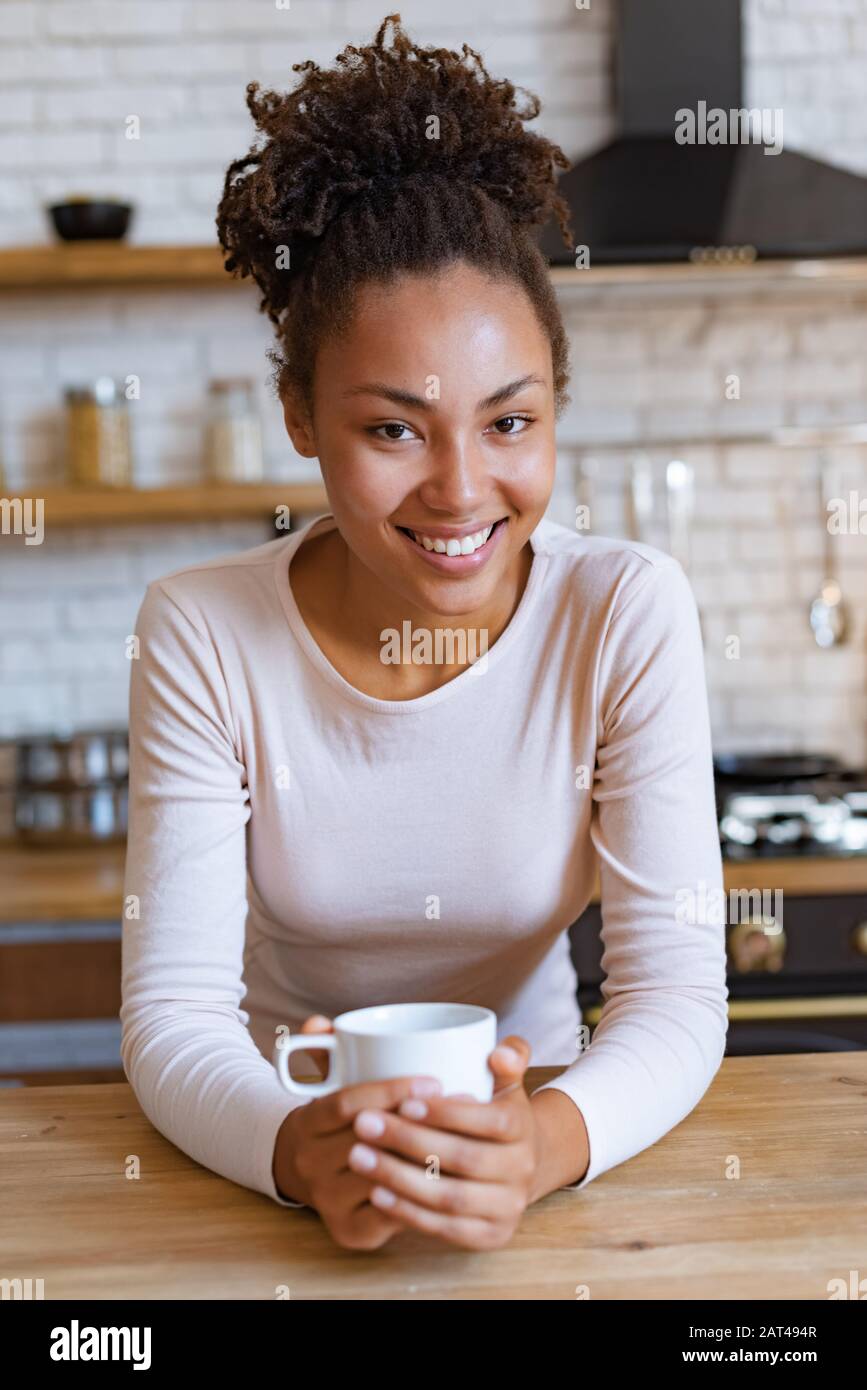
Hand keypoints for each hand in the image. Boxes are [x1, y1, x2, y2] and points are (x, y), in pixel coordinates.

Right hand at [272, 1015, 444, 1250]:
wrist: (315, 1171)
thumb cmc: (338, 1118)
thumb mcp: (330, 1080)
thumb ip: (328, 1047)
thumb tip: (318, 1022)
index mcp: (306, 1122)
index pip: (347, 1103)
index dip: (391, 1091)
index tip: (433, 1080)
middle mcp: (309, 1163)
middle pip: (369, 1141)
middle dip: (420, 1122)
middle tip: (467, 1101)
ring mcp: (327, 1200)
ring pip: (383, 1177)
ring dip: (428, 1156)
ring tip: (470, 1134)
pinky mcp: (349, 1232)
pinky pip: (390, 1214)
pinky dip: (422, 1194)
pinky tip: (452, 1174)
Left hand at [344, 1034, 539, 1249]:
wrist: (516, 1167)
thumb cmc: (495, 1117)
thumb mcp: (506, 1084)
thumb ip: (509, 1057)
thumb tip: (498, 1052)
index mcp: (523, 1127)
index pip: (489, 1120)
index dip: (447, 1113)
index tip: (403, 1102)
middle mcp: (522, 1170)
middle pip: (465, 1159)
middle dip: (409, 1141)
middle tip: (364, 1124)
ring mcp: (508, 1207)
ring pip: (451, 1197)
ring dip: (400, 1178)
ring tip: (358, 1156)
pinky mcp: (491, 1236)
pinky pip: (446, 1229)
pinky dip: (409, 1213)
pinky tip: (377, 1194)